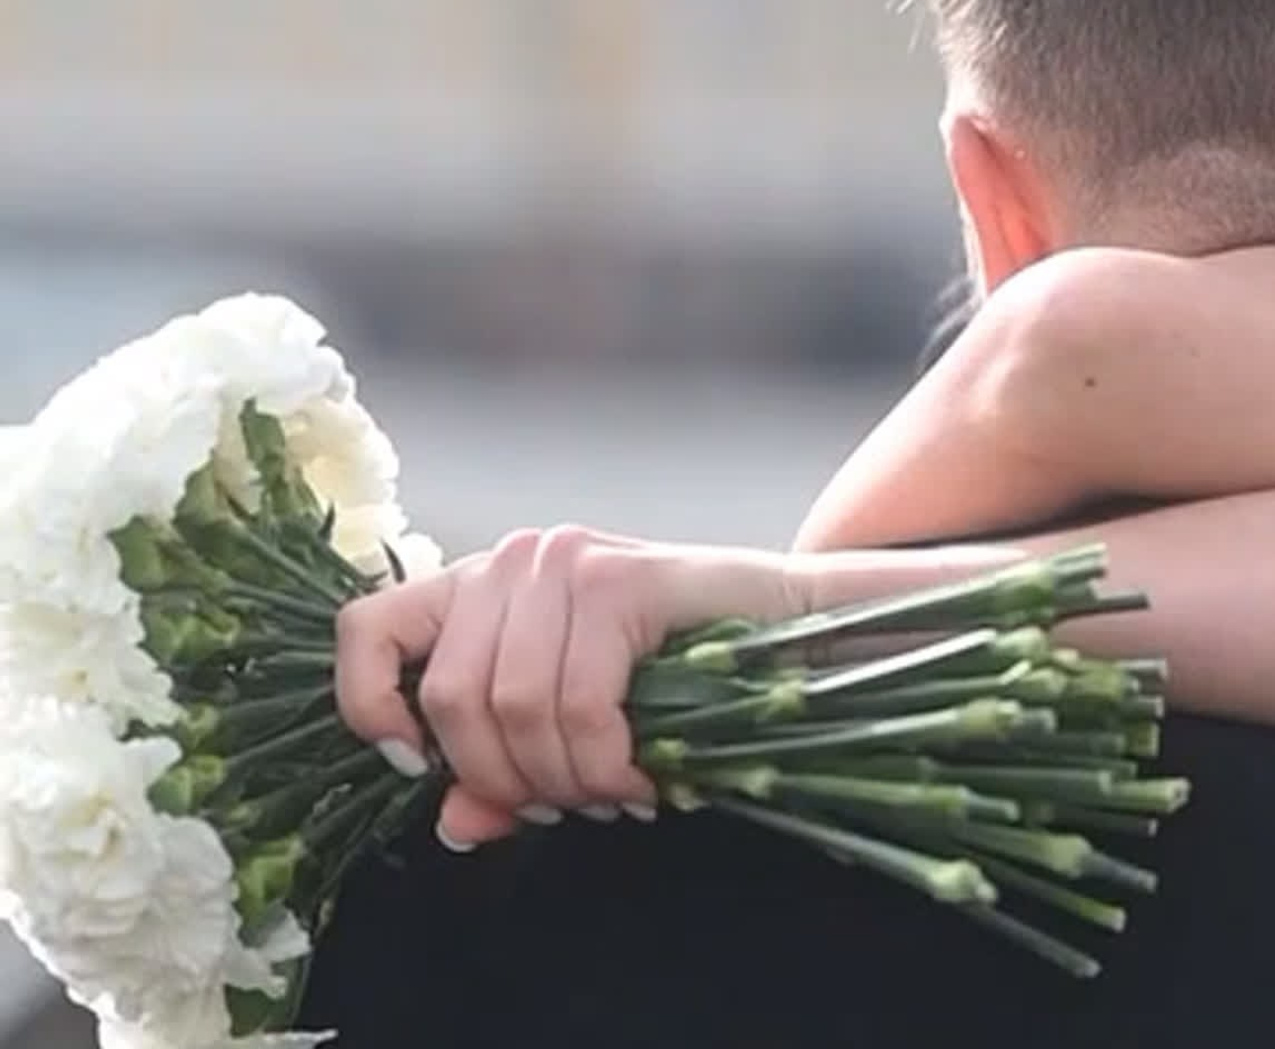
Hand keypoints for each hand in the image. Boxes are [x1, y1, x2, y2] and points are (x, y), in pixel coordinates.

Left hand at [334, 525, 808, 849]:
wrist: (798, 628)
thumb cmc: (690, 672)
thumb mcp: (575, 725)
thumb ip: (503, 772)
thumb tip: (455, 825)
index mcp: (483, 585)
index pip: (366, 629)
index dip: (370, 707)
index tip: (422, 767)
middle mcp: (514, 558)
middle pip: (449, 696)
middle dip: (506, 778)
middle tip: (566, 808)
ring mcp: (565, 561)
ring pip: (513, 706)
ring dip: (566, 779)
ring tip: (614, 798)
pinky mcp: (618, 579)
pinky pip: (578, 702)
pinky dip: (606, 764)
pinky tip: (642, 783)